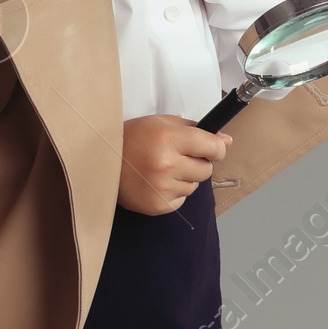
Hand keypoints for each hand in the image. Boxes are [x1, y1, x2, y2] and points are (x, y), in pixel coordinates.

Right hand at [117, 114, 232, 214]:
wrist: (101, 161)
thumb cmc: (133, 138)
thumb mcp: (161, 123)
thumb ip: (196, 130)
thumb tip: (226, 141)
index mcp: (169, 139)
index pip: (213, 148)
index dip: (216, 149)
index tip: (212, 149)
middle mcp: (167, 164)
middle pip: (206, 170)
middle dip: (198, 164)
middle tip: (178, 158)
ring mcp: (162, 187)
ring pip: (194, 186)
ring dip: (184, 179)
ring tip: (161, 170)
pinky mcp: (157, 205)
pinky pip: (181, 200)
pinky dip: (173, 193)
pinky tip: (156, 182)